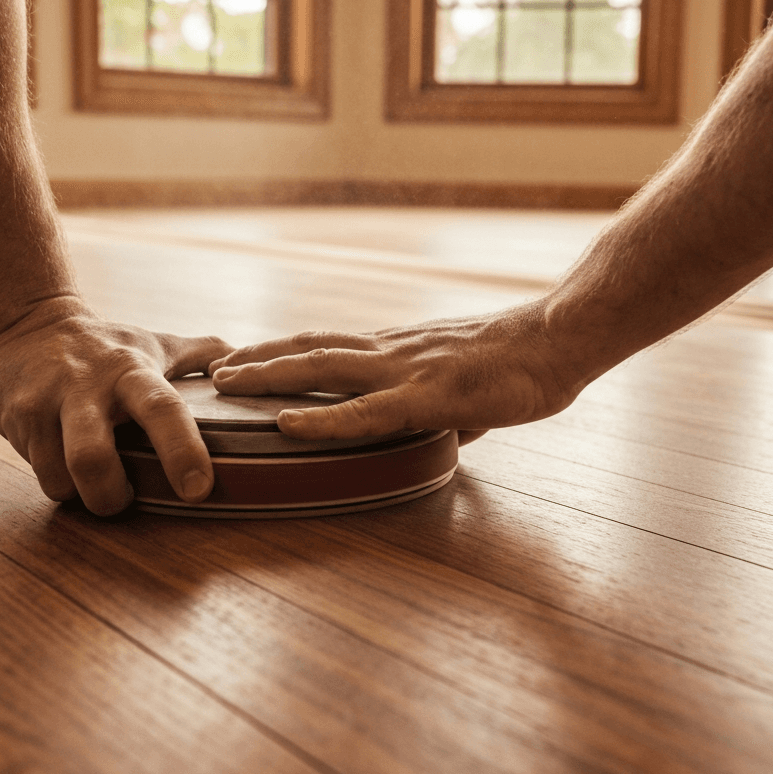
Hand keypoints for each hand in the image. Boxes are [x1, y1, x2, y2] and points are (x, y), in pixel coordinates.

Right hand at [0, 298, 231, 515]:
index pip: (162, 409)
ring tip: (99, 488)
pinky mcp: (15, 418)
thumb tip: (248, 367)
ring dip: (84, 496)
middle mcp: (87, 387)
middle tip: (127, 501)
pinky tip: (69, 471)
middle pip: (93, 456)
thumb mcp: (157, 344)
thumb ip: (206, 354)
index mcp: (132, 371)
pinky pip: (40, 473)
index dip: (182, 451)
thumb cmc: (106, 347)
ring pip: (61, 476)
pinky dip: (61, 485)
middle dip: (111, 495)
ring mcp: (45, 404)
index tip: (198, 489)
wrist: (24, 325)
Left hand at [208, 303, 581, 445]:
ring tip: (226, 383)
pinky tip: (286, 425)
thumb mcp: (468, 390)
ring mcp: (405, 370)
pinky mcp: (429, 396)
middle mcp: (390, 352)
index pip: (326, 346)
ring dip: (270, 376)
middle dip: (257, 360)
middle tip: (211, 370)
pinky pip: (366, 412)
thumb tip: (443, 435)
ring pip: (323, 369)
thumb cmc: (520, 364)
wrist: (561, 339)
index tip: (243, 361)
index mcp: (397, 351)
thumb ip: (442, 410)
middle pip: (308, 350)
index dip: (281, 354)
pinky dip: (323, 420)